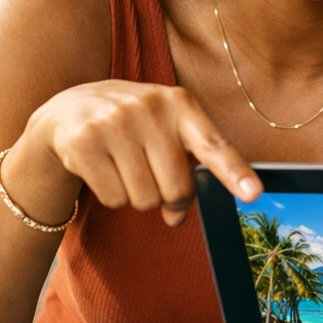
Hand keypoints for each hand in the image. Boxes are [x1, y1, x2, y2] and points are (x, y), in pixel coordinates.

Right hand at [10, 80, 260, 226]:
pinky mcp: (84, 143)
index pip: (212, 143)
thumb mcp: (165, 128)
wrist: (69, 109)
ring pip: (144, 199)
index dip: (234, 171)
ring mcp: (114, 123)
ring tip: (123, 166)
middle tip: (151, 178)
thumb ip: (185, 167)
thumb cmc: (133, 126)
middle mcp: (149, 108)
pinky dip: (112, 196)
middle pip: (176, 189)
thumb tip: (177, 218)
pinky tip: (102, 168)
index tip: (254, 194)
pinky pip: (114, 199)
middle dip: (167, 198)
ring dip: (137, 197)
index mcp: (179, 103)